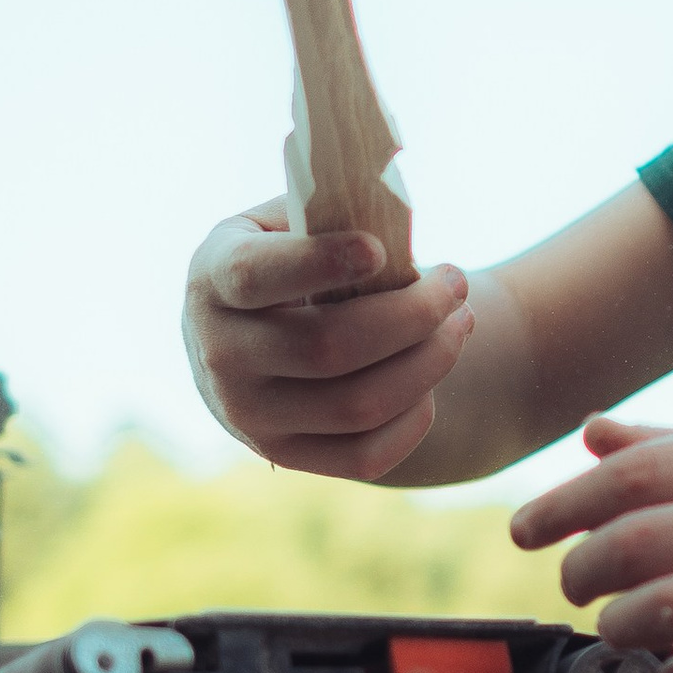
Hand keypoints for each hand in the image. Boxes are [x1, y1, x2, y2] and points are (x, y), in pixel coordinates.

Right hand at [183, 199, 472, 480]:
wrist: (246, 338)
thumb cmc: (286, 261)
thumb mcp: (285, 223)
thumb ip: (328, 216)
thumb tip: (395, 223)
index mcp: (211, 281)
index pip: (254, 277)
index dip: (318, 262)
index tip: (378, 249)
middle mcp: (219, 355)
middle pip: (328, 347)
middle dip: (413, 313)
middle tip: (456, 282)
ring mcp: (248, 416)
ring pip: (358, 405)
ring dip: (430, 361)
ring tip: (461, 321)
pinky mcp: (284, 456)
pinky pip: (367, 455)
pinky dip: (416, 417)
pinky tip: (433, 375)